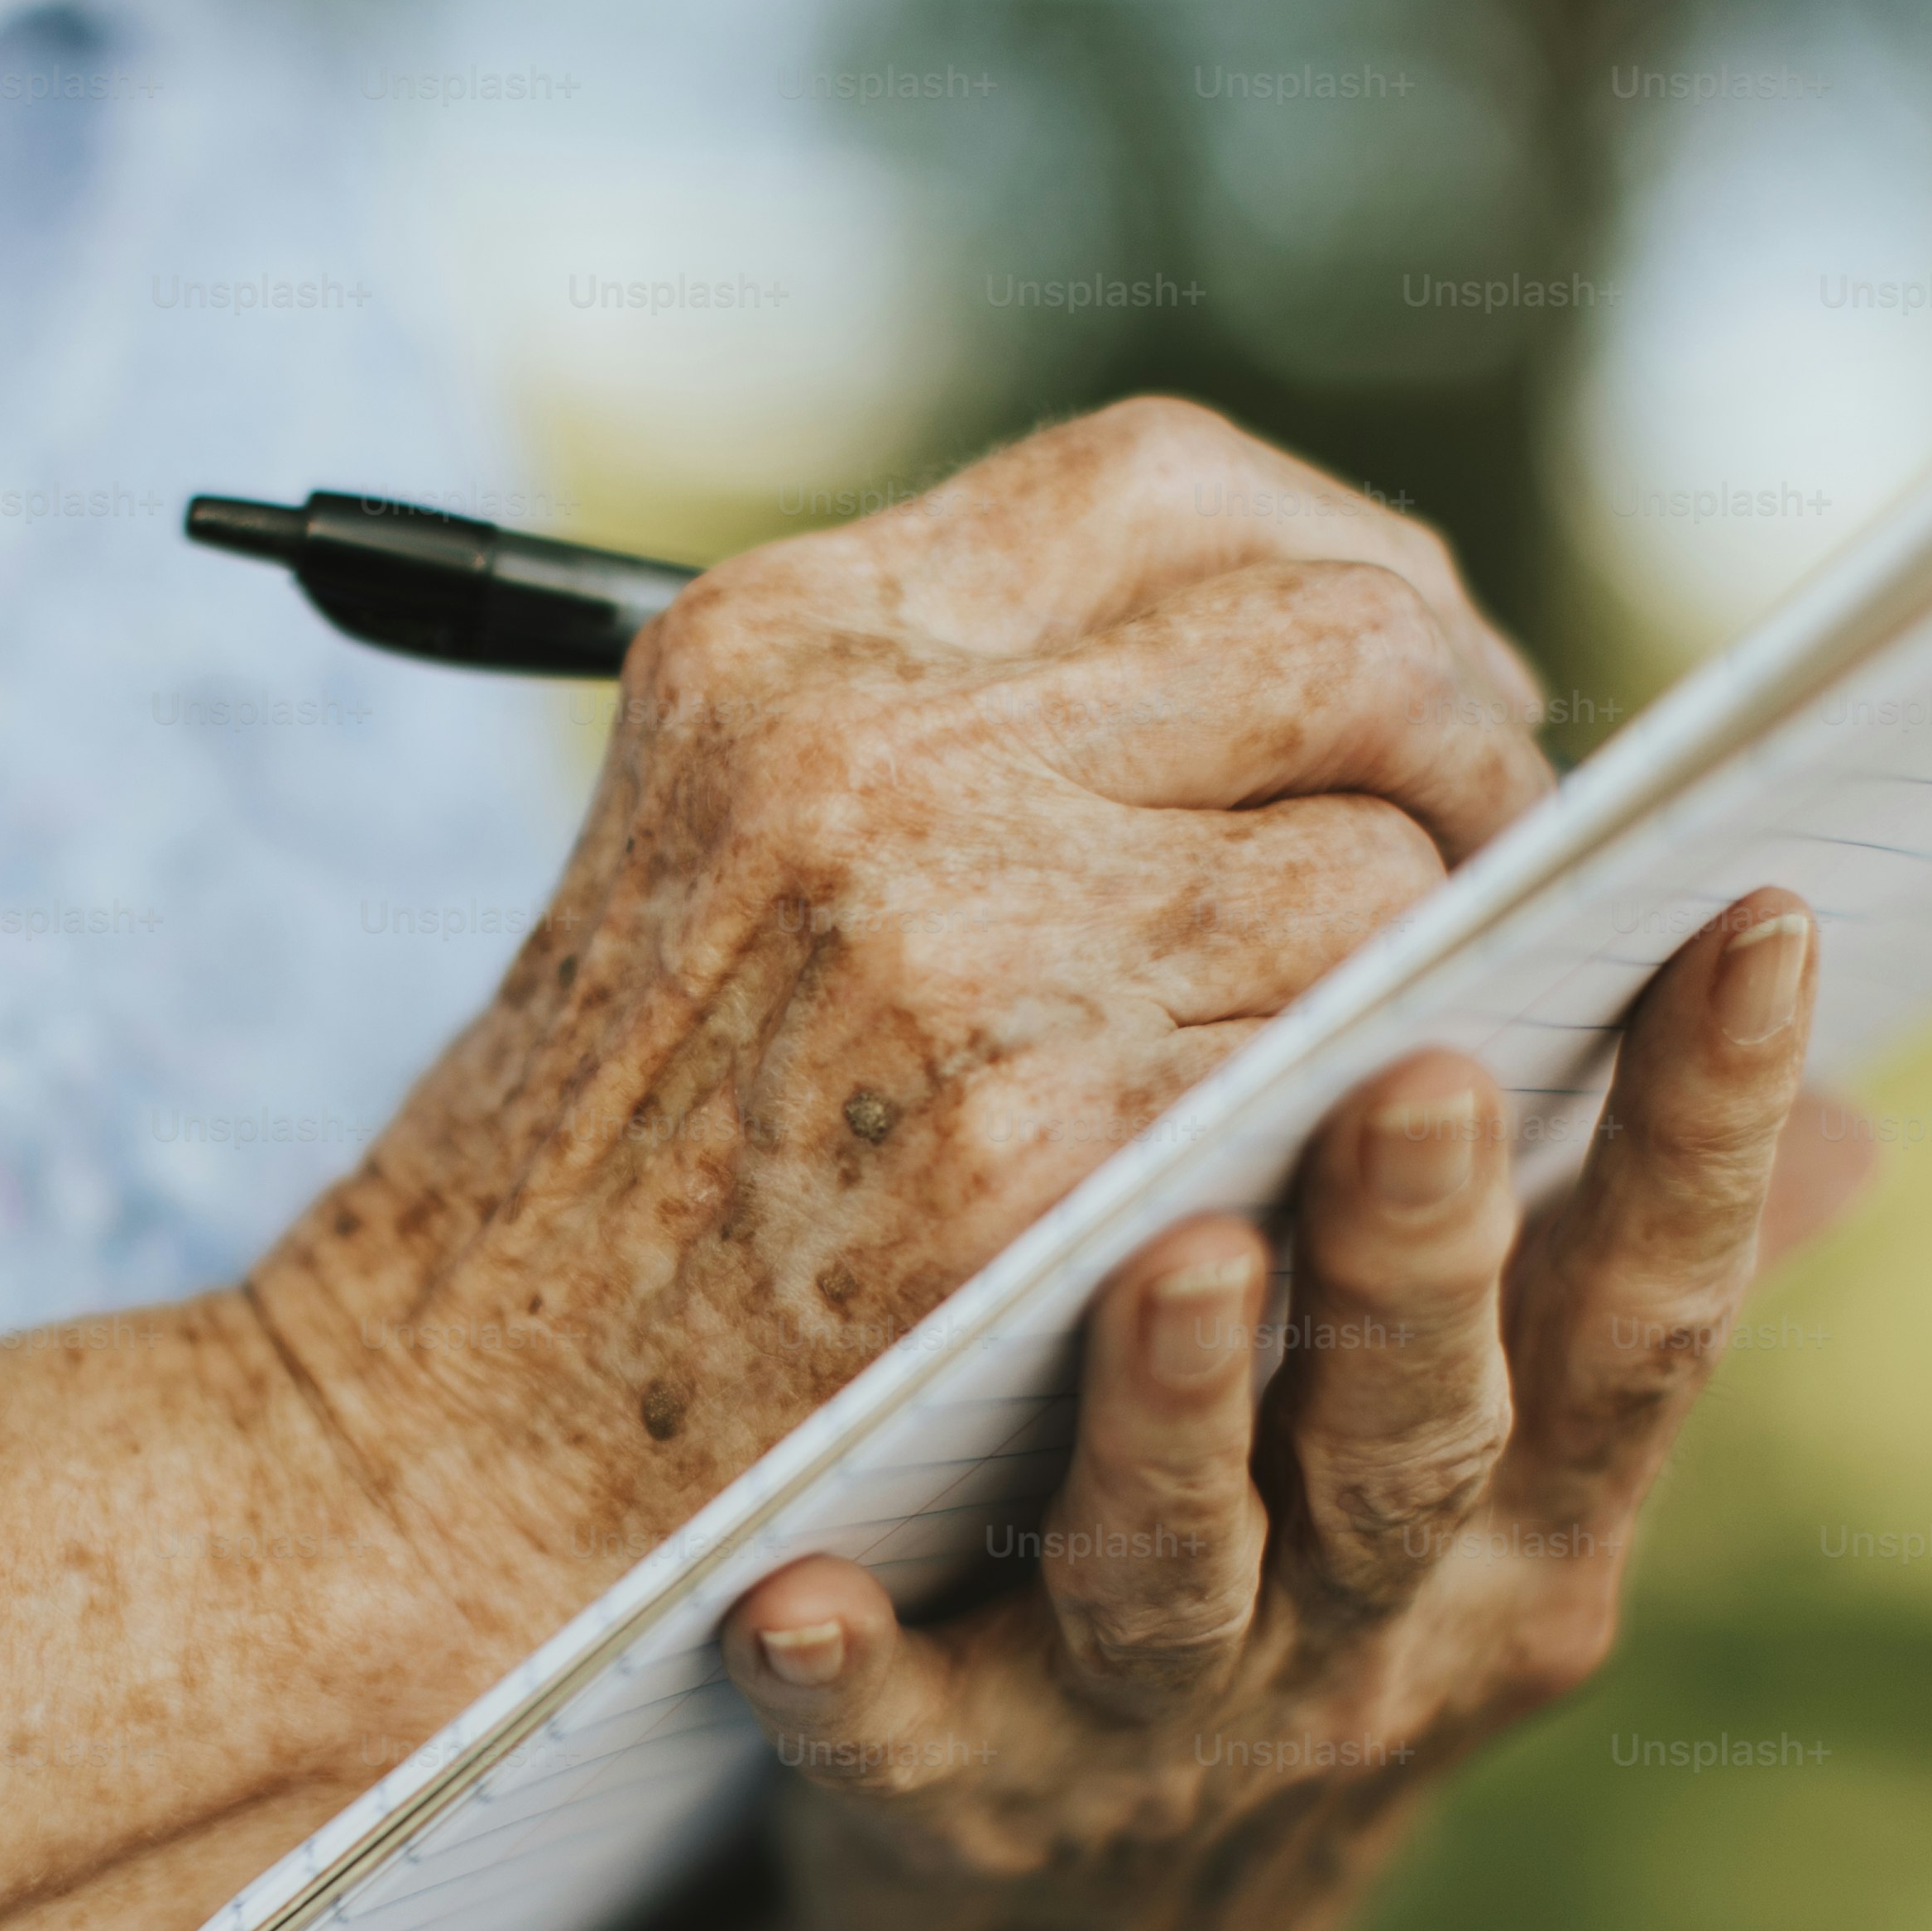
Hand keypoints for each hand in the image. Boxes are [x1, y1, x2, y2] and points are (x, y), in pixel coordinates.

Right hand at [250, 400, 1555, 1666]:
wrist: (432, 1452)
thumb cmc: (599, 1174)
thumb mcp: (724, 850)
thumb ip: (967, 729)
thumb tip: (1338, 663)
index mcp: (785, 639)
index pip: (1174, 479)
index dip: (1355, 562)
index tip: (1423, 672)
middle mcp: (868, 745)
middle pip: (1338, 634)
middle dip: (1474, 745)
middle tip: (1499, 865)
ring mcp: (957, 942)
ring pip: (1383, 863)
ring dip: (1446, 961)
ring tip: (1413, 1050)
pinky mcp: (1035, 1154)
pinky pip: (1353, 1070)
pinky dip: (1383, 1122)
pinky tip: (1345, 1176)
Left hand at [705, 888, 1862, 1930]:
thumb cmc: (1303, 1640)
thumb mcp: (1486, 1509)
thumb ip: (1614, 1316)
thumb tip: (1847, 1118)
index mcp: (1519, 1530)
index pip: (1641, 1313)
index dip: (1708, 1134)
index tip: (1750, 917)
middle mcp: (1373, 1638)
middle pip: (1416, 1439)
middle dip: (1425, 1263)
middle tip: (1421, 1075)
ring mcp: (1167, 1738)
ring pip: (1179, 1578)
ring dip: (1178, 1429)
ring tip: (1173, 1267)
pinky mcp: (962, 1816)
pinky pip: (902, 1746)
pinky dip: (854, 1681)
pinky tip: (788, 1603)